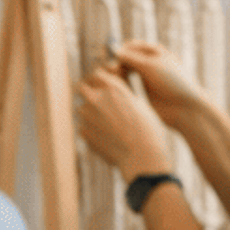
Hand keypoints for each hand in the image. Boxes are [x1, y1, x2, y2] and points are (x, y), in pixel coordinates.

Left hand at [75, 64, 173, 182]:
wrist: (141, 155)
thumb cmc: (147, 129)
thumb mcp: (138, 104)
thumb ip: (121, 95)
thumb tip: (111, 90)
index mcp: (113, 88)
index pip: (96, 74)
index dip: (98, 79)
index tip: (101, 84)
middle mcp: (97, 98)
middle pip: (82, 87)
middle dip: (87, 91)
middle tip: (96, 99)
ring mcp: (87, 116)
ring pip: (82, 108)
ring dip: (89, 112)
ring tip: (107, 124)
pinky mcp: (84, 132)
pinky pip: (83, 126)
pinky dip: (91, 129)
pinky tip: (106, 137)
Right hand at [105, 41, 210, 135]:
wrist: (184, 107)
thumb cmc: (172, 83)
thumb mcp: (150, 66)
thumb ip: (131, 58)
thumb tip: (113, 50)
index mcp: (156, 51)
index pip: (131, 46)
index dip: (119, 50)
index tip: (108, 58)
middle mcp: (150, 62)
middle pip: (127, 57)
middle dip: (116, 62)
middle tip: (108, 71)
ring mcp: (147, 76)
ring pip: (126, 70)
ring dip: (117, 73)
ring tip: (112, 80)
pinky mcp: (144, 90)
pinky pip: (129, 83)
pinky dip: (120, 83)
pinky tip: (116, 88)